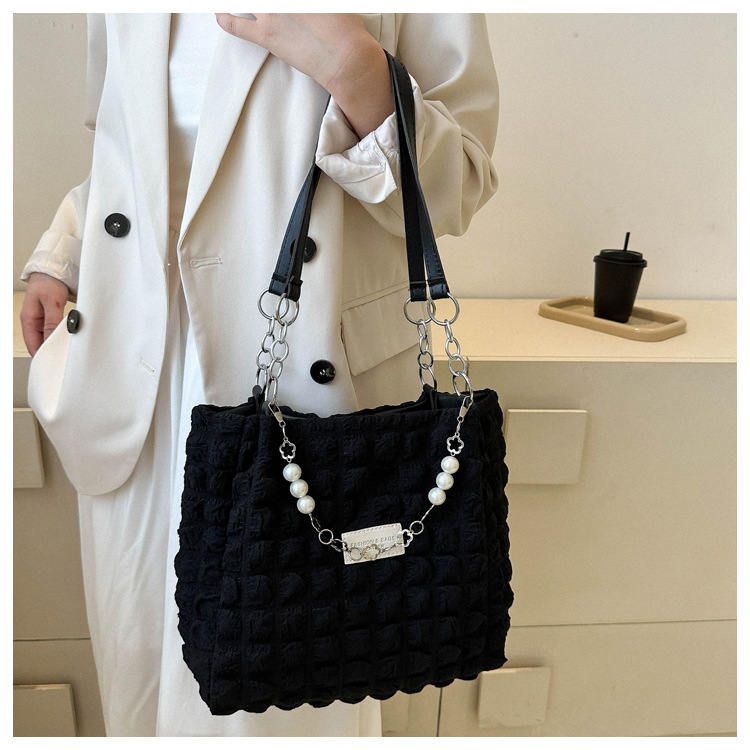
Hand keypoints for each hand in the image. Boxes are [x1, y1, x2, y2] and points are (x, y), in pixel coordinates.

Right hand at [20, 273, 69, 355]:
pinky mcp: (48, 317)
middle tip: (63, 361)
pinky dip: (59, 336)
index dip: (42, 355)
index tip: (54, 363)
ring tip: (66, 353)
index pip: (33, 345)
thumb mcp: (52, 302)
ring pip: (46, 338)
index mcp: (28, 319)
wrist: (52, 270)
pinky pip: (52, 331)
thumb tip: (51, 339)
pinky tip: (67, 340)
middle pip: (39, 343)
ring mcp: (40, 320)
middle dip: (50, 352)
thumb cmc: (49, 282)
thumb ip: (52, 321)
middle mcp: (32, 321)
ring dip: (55, 344)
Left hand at [215, 13, 392, 138]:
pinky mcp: (265, 35)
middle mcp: (281, 0)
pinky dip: (223, 16)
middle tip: (273, 11)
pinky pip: (234, 24)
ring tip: (233, 5)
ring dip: (238, 3)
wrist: (346, 58)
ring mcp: (270, 13)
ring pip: (245, 1)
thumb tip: (310, 8)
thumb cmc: (346, 31)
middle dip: (261, 4)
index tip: (286, 7)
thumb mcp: (336, 4)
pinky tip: (218, 12)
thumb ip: (318, 4)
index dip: (281, 3)